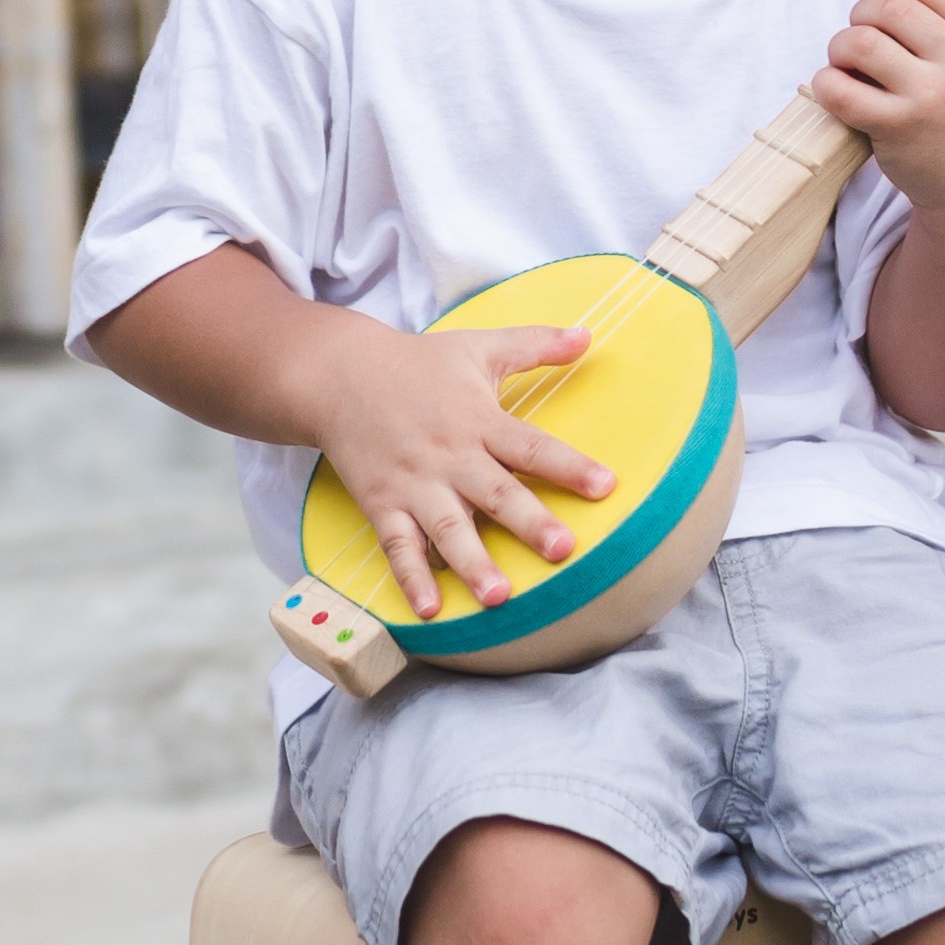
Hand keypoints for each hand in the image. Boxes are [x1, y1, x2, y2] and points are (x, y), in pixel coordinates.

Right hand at [299, 316, 619, 617]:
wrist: (338, 374)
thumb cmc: (418, 363)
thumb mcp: (479, 346)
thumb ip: (535, 344)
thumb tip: (588, 334)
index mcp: (479, 420)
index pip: (532, 446)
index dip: (570, 466)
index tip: (605, 486)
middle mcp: (450, 456)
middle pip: (495, 493)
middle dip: (529, 522)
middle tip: (562, 549)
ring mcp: (414, 484)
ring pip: (447, 528)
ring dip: (472, 562)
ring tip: (499, 596)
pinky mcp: (382, 504)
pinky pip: (398, 545)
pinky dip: (412, 577)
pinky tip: (431, 610)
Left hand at [811, 0, 944, 223]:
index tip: (894, 12)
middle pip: (891, 7)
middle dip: (864, 15)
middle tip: (862, 37)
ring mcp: (930, 97)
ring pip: (861, 42)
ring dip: (841, 46)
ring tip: (846, 63)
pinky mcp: (898, 129)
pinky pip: (840, 91)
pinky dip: (825, 83)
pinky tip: (834, 88)